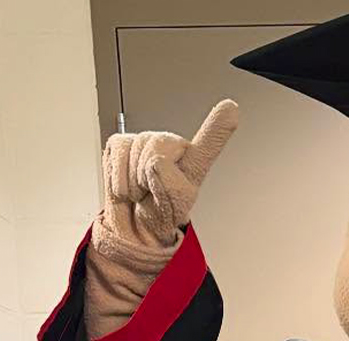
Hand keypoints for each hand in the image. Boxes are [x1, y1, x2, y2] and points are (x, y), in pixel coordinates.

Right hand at [98, 99, 239, 249]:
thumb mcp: (172, 210)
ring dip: (132, 181)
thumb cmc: (157, 214)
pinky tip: (126, 184)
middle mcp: (171, 147)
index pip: (209, 143)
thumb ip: (171, 188)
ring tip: (139, 190)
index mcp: (193, 164)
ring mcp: (146, 142)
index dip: (217, 127)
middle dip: (148, 176)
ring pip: (135, 150)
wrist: (130, 223)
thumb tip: (156, 163)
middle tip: (150, 192)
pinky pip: (117, 152)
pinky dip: (118, 177)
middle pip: (158, 147)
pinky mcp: (122, 142)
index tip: (231, 109)